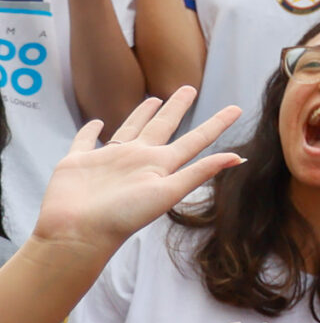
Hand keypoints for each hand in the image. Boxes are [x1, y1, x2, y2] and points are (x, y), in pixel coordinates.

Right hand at [28, 90, 243, 254]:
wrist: (79, 233)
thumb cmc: (123, 216)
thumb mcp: (168, 192)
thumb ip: (199, 172)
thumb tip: (239, 158)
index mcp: (160, 165)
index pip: (195, 140)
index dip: (216, 124)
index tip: (237, 108)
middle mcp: (138, 159)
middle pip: (162, 126)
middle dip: (176, 107)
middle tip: (189, 89)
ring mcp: (109, 160)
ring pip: (129, 129)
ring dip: (141, 115)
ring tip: (153, 100)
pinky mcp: (78, 162)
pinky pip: (84, 140)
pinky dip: (90, 131)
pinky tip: (97, 122)